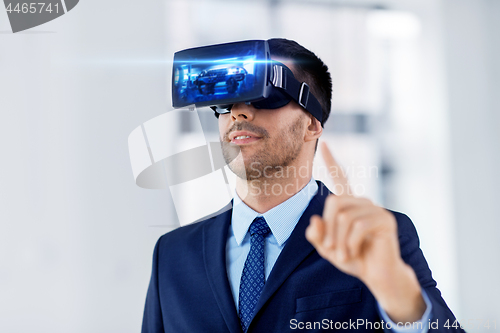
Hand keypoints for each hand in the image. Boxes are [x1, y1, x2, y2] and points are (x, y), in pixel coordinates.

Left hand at [305, 141, 425, 322]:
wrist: (378, 275)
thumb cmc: (354, 259)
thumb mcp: (329, 249)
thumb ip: (318, 236)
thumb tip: (313, 221)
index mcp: (350, 205)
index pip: (341, 178)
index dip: (332, 162)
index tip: (324, 144)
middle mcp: (363, 203)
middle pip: (334, 202)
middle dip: (328, 228)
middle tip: (329, 249)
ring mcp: (375, 210)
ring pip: (344, 216)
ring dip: (338, 240)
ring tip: (342, 255)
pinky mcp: (385, 220)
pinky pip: (358, 226)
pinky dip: (350, 243)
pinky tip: (353, 253)